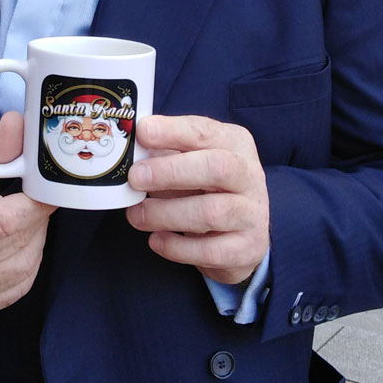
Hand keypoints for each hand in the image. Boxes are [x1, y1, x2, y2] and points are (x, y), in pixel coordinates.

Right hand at [0, 112, 55, 317]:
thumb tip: (20, 123)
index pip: (5, 221)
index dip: (35, 204)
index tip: (45, 187)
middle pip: (19, 240)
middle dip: (36, 216)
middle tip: (31, 199)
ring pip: (26, 263)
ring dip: (34, 238)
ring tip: (21, 220)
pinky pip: (21, 283)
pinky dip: (27, 260)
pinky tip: (16, 244)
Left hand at [124, 114, 269, 285]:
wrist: (244, 234)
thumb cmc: (209, 188)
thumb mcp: (192, 162)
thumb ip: (166, 153)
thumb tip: (131, 152)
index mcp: (235, 144)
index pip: (205, 132)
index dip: (172, 131)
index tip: (142, 132)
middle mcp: (249, 176)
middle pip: (216, 168)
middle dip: (170, 172)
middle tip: (135, 178)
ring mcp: (252, 214)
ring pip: (211, 212)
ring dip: (166, 213)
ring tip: (136, 215)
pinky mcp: (246, 249)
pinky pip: (210, 250)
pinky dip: (177, 247)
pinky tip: (157, 240)